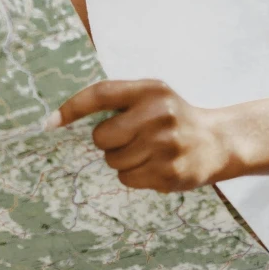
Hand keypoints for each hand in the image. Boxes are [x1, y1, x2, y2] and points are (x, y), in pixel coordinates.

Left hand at [55, 80, 239, 191]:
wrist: (218, 141)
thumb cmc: (173, 117)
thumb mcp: (153, 96)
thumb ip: (119, 102)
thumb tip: (62, 119)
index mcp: (151, 90)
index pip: (101, 94)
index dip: (72, 107)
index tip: (50, 122)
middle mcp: (159, 115)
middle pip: (102, 136)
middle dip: (107, 141)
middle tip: (128, 138)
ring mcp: (165, 146)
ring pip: (113, 161)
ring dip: (122, 160)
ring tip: (146, 152)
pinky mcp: (169, 172)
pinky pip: (127, 178)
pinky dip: (133, 175)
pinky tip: (154, 165)